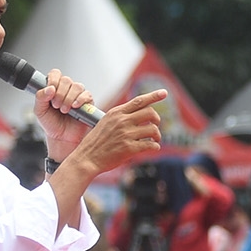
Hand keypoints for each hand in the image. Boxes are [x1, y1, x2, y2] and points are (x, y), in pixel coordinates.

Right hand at [47, 79, 167, 173]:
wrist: (87, 158)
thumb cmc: (97, 142)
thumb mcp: (106, 122)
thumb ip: (121, 117)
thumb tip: (140, 114)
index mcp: (116, 113)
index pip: (139, 101)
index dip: (153, 96)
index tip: (164, 93)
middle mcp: (122, 121)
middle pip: (150, 113)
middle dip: (157, 120)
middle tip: (155, 126)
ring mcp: (126, 134)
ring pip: (153, 129)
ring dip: (157, 136)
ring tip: (154, 139)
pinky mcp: (129, 148)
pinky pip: (150, 145)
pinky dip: (155, 146)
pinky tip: (153, 147)